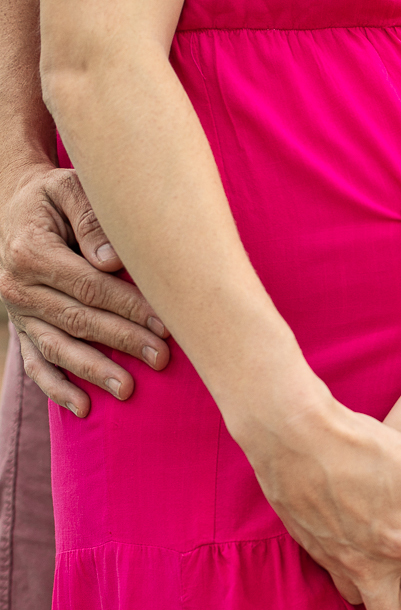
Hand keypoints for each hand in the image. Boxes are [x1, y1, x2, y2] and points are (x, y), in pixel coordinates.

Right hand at [0, 165, 168, 415]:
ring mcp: (19, 313)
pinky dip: (57, 388)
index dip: (127, 306)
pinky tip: (82, 408)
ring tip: (128, 390)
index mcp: (32, 251)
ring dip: (93, 371)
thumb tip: (111, 261)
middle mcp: (18, 286)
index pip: (88, 286)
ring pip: (58, 347)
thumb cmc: (56, 198)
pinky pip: (36, 364)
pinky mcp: (22, 329)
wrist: (15, 205)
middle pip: (78, 319)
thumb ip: (91, 220)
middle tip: (162, 358)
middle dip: (122, 340)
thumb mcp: (70, 190)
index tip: (164, 322)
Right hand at [245, 392, 400, 609]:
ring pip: (360, 600)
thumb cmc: (361, 444)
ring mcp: (335, 559)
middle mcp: (368, 563)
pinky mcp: (310, 547)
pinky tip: (359, 539)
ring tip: (389, 564)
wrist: (294, 435)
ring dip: (378, 591)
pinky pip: (336, 574)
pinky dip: (353, 567)